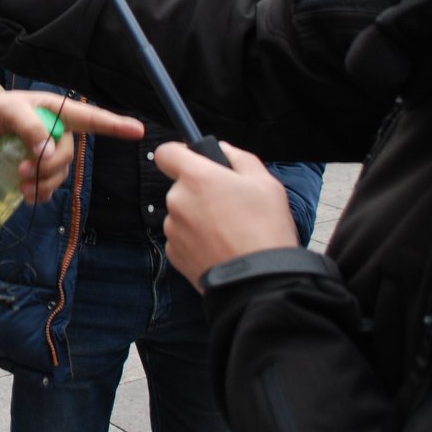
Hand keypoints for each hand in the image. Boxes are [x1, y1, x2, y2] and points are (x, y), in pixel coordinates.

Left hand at [0, 91, 142, 203]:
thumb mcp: (9, 112)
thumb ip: (29, 127)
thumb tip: (47, 151)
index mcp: (57, 110)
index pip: (91, 118)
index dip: (114, 125)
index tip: (138, 130)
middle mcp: (57, 130)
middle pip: (68, 155)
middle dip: (50, 167)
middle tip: (23, 170)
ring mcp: (47, 149)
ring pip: (59, 173)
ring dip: (44, 183)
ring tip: (22, 185)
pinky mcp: (36, 166)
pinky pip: (49, 185)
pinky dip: (40, 193)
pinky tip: (27, 195)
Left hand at [155, 141, 298, 284]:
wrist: (259, 281)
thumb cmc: (265, 229)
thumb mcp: (265, 182)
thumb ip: (239, 158)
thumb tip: (222, 150)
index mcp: (196, 177)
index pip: (166, 152)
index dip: (180, 154)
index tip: (195, 162)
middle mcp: (177, 200)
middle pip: (181, 187)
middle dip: (201, 191)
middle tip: (230, 205)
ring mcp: (173, 229)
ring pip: (182, 213)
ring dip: (199, 217)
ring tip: (229, 231)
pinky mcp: (174, 253)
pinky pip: (182, 237)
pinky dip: (196, 240)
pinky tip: (220, 247)